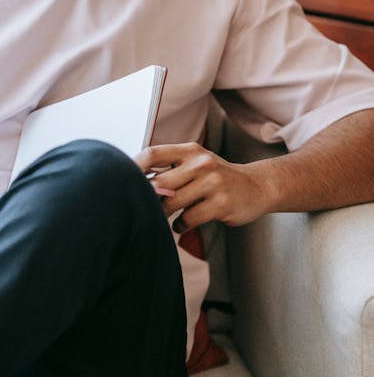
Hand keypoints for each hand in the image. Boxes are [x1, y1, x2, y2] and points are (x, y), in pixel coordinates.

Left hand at [135, 143, 270, 230]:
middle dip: (149, 199)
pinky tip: (183, 225)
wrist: (258, 186)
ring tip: (168, 216)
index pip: (153, 153)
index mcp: (190, 150)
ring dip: (165, 214)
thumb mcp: (196, 162)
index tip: (120, 180)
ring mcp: (213, 183)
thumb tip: (132, 179)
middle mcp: (201, 163)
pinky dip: (181, 226)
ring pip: (172, 203)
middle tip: (145, 208)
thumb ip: (170, 168)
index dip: (133, 167)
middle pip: (159, 183)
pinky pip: (189, 219)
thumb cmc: (217, 177)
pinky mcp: (221, 204)